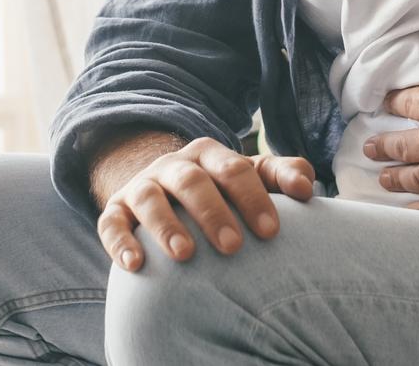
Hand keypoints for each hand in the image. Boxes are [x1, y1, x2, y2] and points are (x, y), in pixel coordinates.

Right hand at [97, 137, 314, 271]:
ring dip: (166, 225)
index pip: (233, 169)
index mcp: (209, 155)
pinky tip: (135, 264)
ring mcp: (142, 186)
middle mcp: (173, 166)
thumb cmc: (219, 190)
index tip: (272, 231)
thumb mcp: (248, 177)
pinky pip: (111, 221)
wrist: (163, 188)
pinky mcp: (115, 209)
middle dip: (212, 212)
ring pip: (149, 198)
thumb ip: (279, 175)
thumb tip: (307, 184)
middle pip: (192, 182)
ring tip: (185, 255)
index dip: (252, 198)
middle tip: (233, 246)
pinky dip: (120, 241)